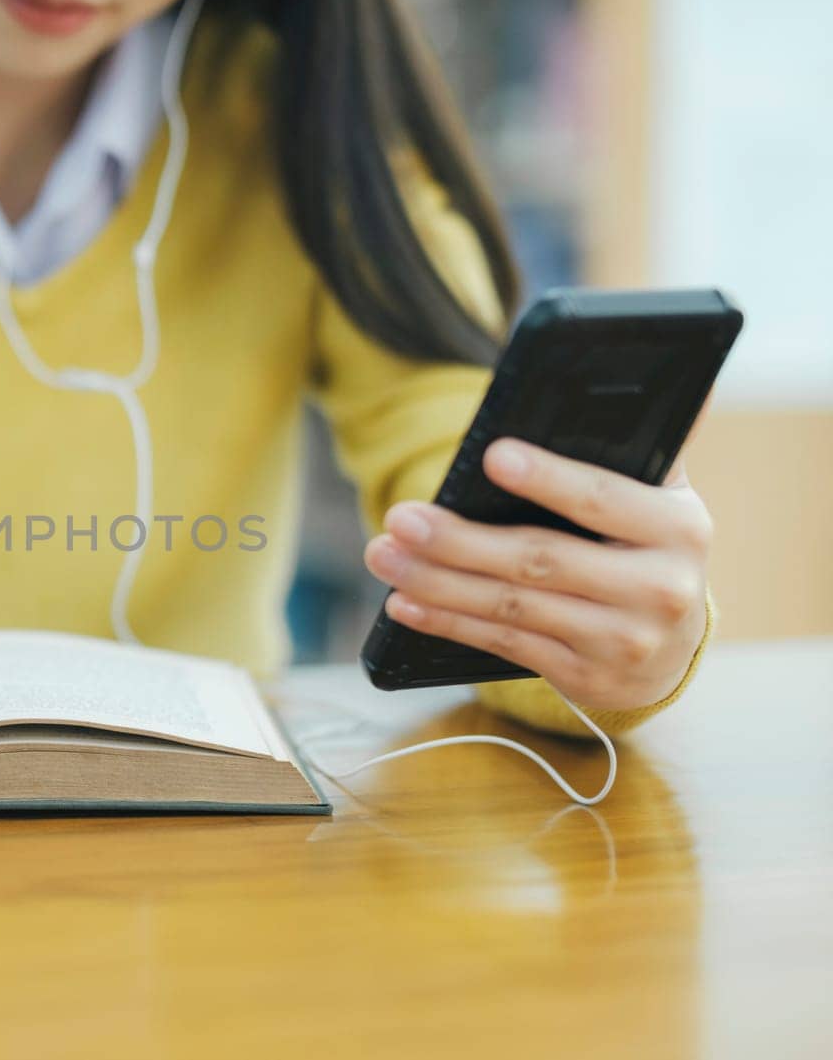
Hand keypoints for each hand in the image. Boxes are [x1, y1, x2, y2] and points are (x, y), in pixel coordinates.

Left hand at [363, 438, 711, 711]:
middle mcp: (657, 588)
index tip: (492, 455)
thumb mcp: (658, 501)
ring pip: (511, 606)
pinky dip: (447, 622)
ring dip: (436, 582)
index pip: (602, 497)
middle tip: (400, 518)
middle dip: (460, 539)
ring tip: (383, 555)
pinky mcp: (584, 677)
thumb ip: (634, 451)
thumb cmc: (644, 551)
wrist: (670, 653)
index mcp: (677, 527)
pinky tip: (404, 603)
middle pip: (540, 559)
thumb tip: (621, 382)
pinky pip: (503, 644)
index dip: (547, 477)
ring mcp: (621, 640)